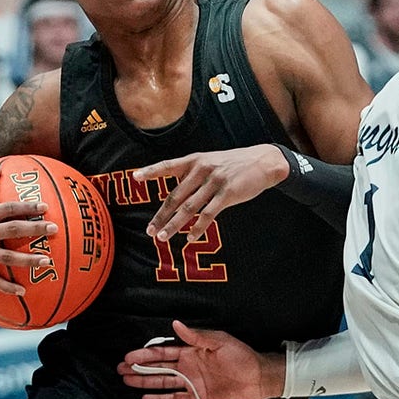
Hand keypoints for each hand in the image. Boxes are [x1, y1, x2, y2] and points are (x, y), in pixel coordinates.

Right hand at [0, 165, 55, 295]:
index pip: (6, 209)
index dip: (26, 207)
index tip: (45, 207)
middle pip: (12, 231)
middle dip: (34, 229)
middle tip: (54, 228)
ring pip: (6, 258)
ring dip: (28, 260)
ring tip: (47, 260)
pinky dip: (6, 287)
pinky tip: (22, 292)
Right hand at [117, 320, 282, 398]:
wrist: (257, 378)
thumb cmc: (241, 356)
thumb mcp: (219, 341)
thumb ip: (196, 336)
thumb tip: (175, 324)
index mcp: (192, 351)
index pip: (164, 353)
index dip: (146, 354)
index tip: (129, 356)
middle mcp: (188, 366)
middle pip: (158, 368)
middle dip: (139, 368)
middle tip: (120, 369)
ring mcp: (192, 383)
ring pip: (162, 383)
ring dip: (145, 382)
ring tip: (126, 381)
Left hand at [133, 144, 288, 241]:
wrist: (263, 161)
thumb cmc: (234, 164)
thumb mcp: (212, 162)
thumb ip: (193, 175)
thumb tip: (176, 197)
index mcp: (195, 160)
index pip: (168, 166)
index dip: (151, 172)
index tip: (135, 177)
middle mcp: (202, 170)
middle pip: (176, 196)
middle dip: (161, 215)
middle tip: (150, 231)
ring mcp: (214, 182)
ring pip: (189, 208)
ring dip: (175, 225)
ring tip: (163, 237)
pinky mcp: (228, 193)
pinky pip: (208, 214)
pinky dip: (198, 227)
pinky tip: (190, 237)